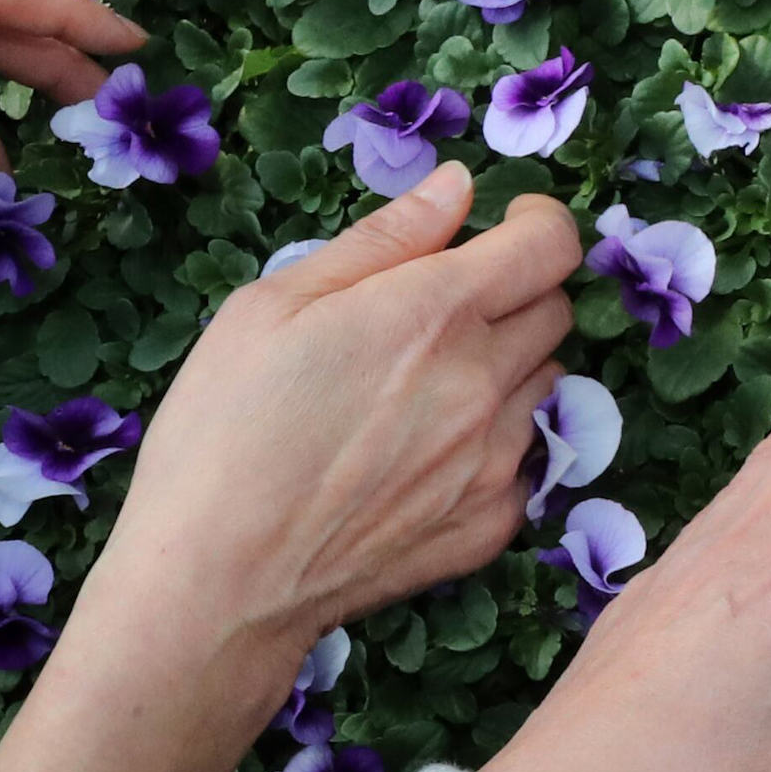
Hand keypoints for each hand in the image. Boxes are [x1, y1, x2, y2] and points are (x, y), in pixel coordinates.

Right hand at [0, 164, 580, 771]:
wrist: (215, 584)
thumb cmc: (221, 431)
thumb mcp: (272, 305)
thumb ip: (382, 239)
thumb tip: (458, 186)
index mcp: (439, 312)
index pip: (552, 243)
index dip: (536, 224)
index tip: (503, 229)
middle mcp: (487, 382)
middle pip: (555, 310)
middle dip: (516, 293)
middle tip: (443, 312)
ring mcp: (497, 460)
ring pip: (544, 383)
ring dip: (507, 368)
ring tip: (422, 390)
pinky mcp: (490, 524)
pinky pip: (522, 461)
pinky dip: (490, 446)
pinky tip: (421, 459)